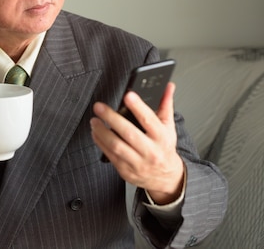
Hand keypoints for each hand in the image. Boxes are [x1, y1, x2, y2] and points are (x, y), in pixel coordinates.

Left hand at [90, 82, 184, 204]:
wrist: (165, 177)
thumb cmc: (164, 148)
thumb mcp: (169, 127)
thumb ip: (166, 105)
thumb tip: (168, 86)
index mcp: (162, 138)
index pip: (149, 120)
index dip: (138, 107)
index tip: (128, 96)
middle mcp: (151, 151)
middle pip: (129, 133)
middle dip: (112, 118)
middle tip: (99, 107)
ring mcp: (138, 163)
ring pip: (117, 146)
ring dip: (102, 132)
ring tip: (94, 120)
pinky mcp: (126, 170)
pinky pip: (110, 155)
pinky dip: (100, 143)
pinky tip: (96, 133)